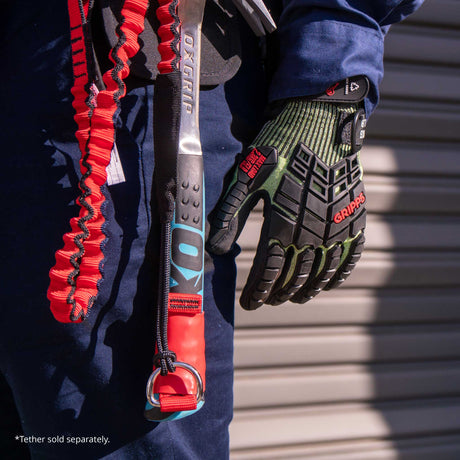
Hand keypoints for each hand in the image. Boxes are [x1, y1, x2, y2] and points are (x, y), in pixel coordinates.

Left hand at [207, 91, 367, 309]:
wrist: (318, 121)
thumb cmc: (278, 148)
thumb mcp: (246, 179)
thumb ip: (229, 216)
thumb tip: (214, 250)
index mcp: (282, 225)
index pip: (268, 273)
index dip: (257, 292)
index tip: (249, 304)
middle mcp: (312, 233)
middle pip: (294, 277)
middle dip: (278, 293)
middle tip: (269, 301)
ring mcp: (336, 227)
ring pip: (321, 272)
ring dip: (306, 290)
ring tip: (295, 298)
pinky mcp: (353, 217)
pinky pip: (349, 256)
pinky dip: (338, 274)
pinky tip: (329, 282)